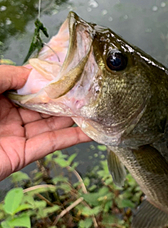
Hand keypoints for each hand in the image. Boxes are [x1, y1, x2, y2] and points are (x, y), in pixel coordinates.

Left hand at [0, 65, 91, 181]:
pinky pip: (51, 144)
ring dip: (75, 116)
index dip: (48, 79)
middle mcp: (6, 115)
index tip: (70, 71)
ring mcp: (15, 135)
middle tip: (92, 89)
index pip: (27, 85)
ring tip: (99, 107)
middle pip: (43, 104)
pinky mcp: (22, 155)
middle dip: (66, 97)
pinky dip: (72, 138)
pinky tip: (91, 131)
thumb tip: (34, 73)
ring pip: (51, 123)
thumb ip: (5, 75)